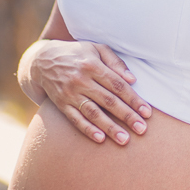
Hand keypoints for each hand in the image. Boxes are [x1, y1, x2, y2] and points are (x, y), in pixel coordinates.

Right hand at [31, 40, 151, 144]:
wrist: (42, 61)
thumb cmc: (77, 54)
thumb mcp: (96, 48)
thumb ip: (115, 62)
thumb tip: (132, 79)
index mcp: (93, 65)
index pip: (118, 85)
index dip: (134, 99)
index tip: (147, 113)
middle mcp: (82, 80)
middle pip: (108, 100)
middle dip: (127, 116)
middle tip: (142, 129)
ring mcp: (70, 93)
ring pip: (93, 113)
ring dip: (110, 127)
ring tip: (124, 140)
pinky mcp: (61, 104)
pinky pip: (75, 119)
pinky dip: (87, 129)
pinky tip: (100, 139)